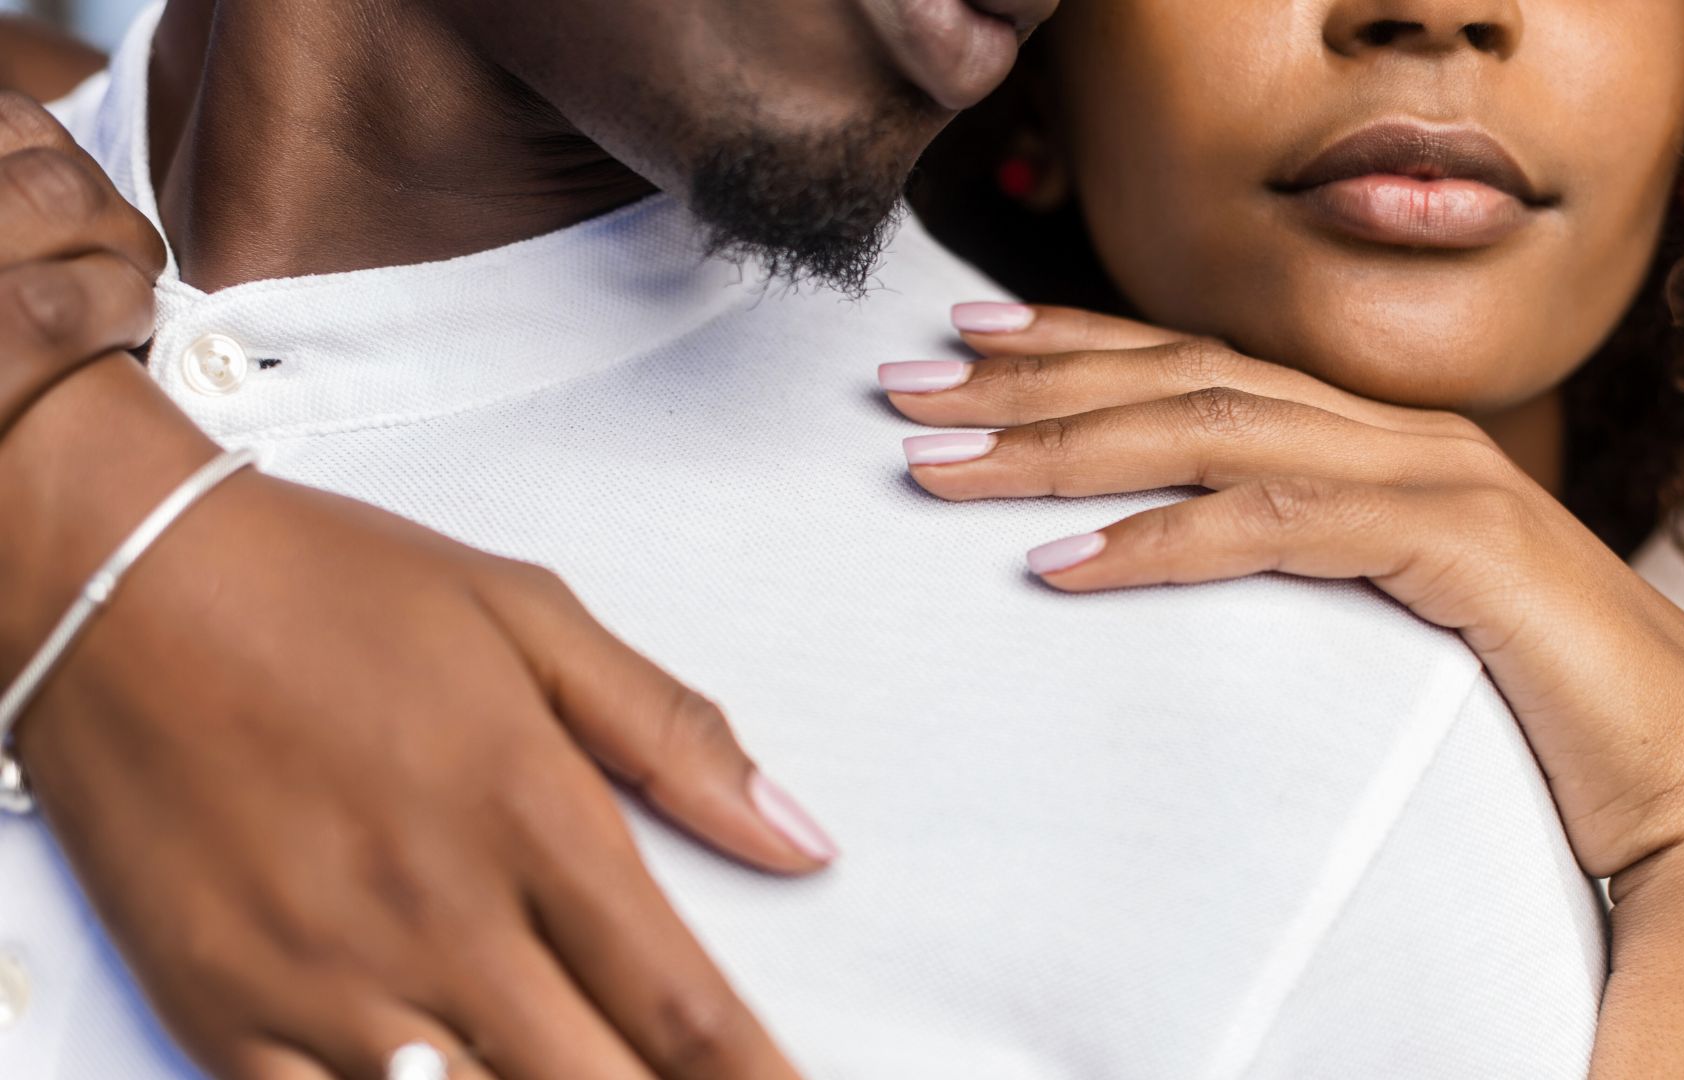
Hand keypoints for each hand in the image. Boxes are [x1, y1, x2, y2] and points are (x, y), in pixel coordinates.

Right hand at [0, 93, 829, 1079]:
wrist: (118, 579)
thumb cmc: (327, 589)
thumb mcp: (531, 618)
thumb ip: (675, 736)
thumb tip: (801, 835)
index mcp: (530, 816)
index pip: (680, 1004)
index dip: (755, 1077)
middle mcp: (439, 917)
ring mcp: (325, 981)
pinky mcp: (224, 1013)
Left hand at [884, 303, 1683, 1077]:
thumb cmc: (1516, 700)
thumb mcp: (1370, 611)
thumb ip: (1286, 560)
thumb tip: (1148, 562)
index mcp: (1366, 437)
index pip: (1191, 364)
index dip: (1070, 344)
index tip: (960, 343)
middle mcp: (1392, 431)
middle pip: (1176, 378)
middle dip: (1029, 381)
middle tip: (905, 392)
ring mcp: (1428, 475)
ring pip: (1211, 432)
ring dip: (1064, 448)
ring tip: (945, 473)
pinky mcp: (1458, 542)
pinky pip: (1278, 526)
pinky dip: (1163, 538)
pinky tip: (1063, 565)